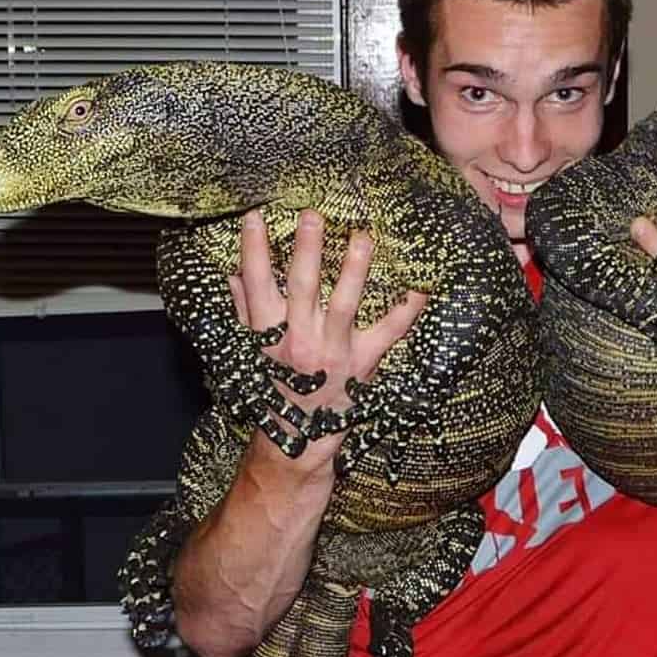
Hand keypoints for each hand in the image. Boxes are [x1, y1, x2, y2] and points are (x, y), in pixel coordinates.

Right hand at [229, 208, 426, 475]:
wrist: (297, 441)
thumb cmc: (274, 388)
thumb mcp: (250, 350)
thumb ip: (245, 309)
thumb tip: (234, 273)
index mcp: (268, 333)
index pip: (256, 284)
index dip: (253, 250)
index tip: (254, 216)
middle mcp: (299, 339)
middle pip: (303, 287)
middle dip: (307, 249)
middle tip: (313, 215)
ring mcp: (332, 351)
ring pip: (344, 304)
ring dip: (355, 270)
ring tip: (364, 237)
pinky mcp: (363, 362)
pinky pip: (389, 332)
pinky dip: (407, 310)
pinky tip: (422, 286)